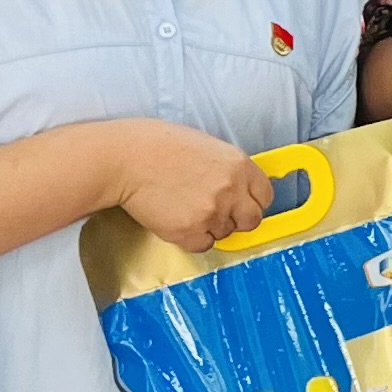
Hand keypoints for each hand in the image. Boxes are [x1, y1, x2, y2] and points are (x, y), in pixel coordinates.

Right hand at [104, 123, 275, 253]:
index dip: (252, 201)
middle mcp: (232, 191)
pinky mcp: (190, 232)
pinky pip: (202, 245)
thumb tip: (239, 189)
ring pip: (224, 233)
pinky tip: (175, 218)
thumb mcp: (207, 147)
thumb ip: (228, 170)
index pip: (265, 195)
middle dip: (237, 219)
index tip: (241, 203)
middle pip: (252, 220)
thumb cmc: (159, 146)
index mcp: (239, 165)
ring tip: (185, 207)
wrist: (126, 159)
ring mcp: (212, 213)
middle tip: (216, 212)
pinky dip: (191, 238)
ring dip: (210, 226)